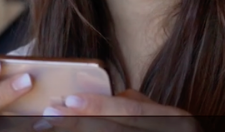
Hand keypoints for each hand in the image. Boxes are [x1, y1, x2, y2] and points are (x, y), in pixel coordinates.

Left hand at [32, 89, 201, 131]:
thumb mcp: (170, 121)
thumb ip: (145, 108)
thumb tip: (114, 95)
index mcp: (176, 121)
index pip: (130, 110)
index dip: (97, 106)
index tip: (66, 101)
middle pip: (115, 130)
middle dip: (79, 124)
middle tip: (48, 116)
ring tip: (52, 130)